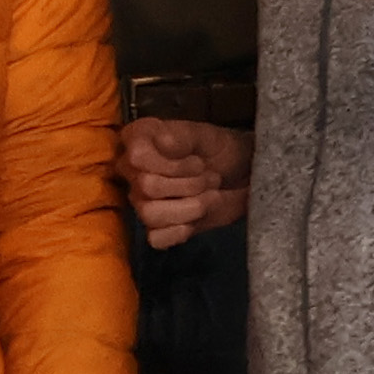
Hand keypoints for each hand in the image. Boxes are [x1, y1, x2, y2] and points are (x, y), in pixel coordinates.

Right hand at [120, 113, 248, 245]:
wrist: (240, 175)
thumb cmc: (218, 148)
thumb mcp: (205, 135)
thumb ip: (183, 137)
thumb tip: (164, 141)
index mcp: (139, 140)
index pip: (137, 157)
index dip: (172, 165)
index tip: (198, 163)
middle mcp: (133, 171)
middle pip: (146, 187)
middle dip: (188, 185)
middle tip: (212, 178)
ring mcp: (142, 201)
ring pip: (149, 214)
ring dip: (190, 207)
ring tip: (210, 197)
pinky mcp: (157, 227)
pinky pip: (156, 238)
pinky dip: (180, 231)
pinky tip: (195, 221)